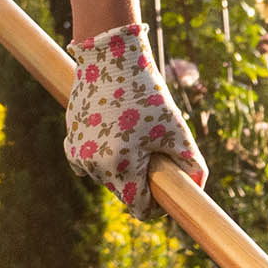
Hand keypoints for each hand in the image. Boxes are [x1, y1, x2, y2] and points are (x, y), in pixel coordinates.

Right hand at [63, 24, 206, 218]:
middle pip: (124, 194)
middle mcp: (94, 166)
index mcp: (120, 168)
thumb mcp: (178, 131)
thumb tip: (197, 190)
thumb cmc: (147, 95)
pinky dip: (103, 158)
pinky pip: (89, 164)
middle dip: (141, 182)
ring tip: (134, 139)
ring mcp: (78, 154)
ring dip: (122, 169)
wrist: (111, 58)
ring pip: (107, 179)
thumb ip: (193, 166)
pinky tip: (115, 137)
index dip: (157, 206)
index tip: (166, 191)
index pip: (140, 209)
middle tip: (154, 154)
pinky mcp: (69, 140)